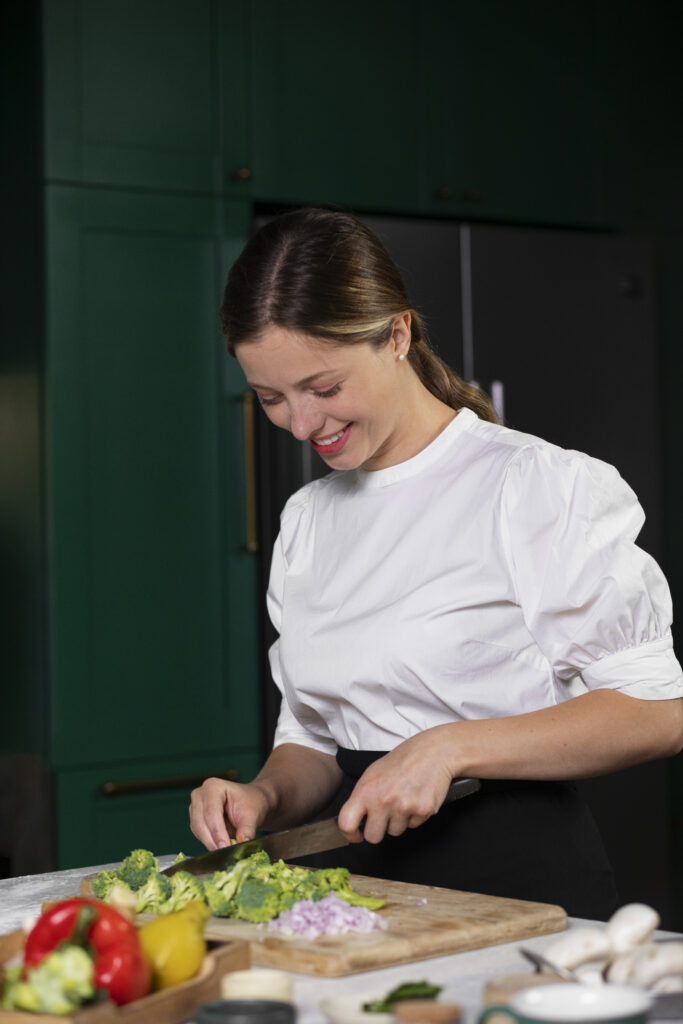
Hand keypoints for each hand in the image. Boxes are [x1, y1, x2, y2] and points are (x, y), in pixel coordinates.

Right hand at [189, 777, 269, 849]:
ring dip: (210, 843)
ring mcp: (195, 806)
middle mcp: (200, 794)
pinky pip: (198, 834)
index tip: (225, 846)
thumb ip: (247, 829)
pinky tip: (220, 847)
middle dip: (213, 840)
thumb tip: (242, 842)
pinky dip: (209, 842)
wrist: (251, 803)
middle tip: (225, 853)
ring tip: (225, 852)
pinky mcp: (196, 818)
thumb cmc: (251, 803)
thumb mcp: (253, 815)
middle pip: (201, 821)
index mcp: (213, 786)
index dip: (217, 831)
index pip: (211, 811)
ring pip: (197, 829)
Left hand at [337, 725, 458, 844]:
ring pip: (395, 831)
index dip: (350, 834)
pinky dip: (414, 816)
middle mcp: (383, 801)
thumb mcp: (373, 773)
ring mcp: (403, 807)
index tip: (357, 835)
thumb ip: (363, 796)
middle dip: (379, 829)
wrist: (433, 751)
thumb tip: (357, 817)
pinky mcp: (422, 811)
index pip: (346, 823)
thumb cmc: (403, 760)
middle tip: (386, 815)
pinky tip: (417, 797)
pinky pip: (413, 825)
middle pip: (373, 837)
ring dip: (399, 820)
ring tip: (405, 798)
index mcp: (366, 790)